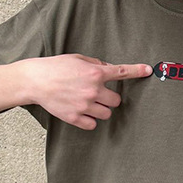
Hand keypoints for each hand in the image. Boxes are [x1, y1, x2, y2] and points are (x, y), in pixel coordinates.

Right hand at [22, 53, 151, 129]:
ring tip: (87, 103)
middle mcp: (93, 90)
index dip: (137, 71)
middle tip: (98, 94)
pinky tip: (81, 111)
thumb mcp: (78, 59)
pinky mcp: (75, 118)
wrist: (35, 80)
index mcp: (95, 73)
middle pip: (116, 101)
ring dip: (101, 109)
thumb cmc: (55, 67)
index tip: (148, 70)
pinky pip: (92, 124)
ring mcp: (84, 105)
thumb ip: (95, 64)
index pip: (122, 72)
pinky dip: (89, 120)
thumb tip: (107, 69)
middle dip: (109, 97)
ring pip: (106, 114)